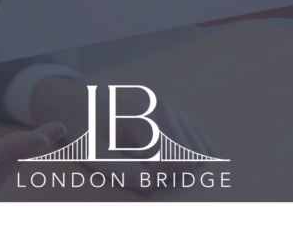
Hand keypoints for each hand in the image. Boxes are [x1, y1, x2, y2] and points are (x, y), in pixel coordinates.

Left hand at [29, 77, 216, 190]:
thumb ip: (121, 172)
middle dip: (165, 172)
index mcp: (139, 114)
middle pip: (185, 158)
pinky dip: (187, 160)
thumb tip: (151, 186)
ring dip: (177, 167)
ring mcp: (175, 109)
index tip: (133, 173)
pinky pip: (202, 148)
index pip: (166, 159)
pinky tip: (163, 156)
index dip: (152, 176)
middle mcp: (161, 106)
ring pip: (198, 154)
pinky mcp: (183, 117)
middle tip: (139, 166)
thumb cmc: (90, 136)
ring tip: (148, 161)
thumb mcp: (95, 156)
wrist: (90, 112)